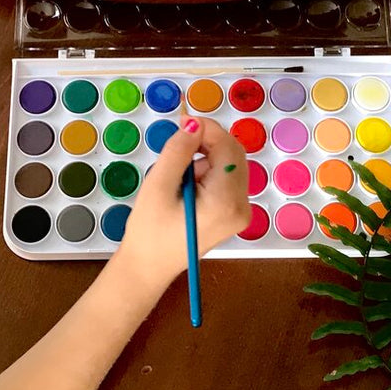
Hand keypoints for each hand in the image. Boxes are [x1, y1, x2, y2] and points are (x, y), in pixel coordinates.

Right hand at [113, 116, 250, 291]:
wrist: (149, 268)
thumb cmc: (149, 232)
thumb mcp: (158, 187)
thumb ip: (178, 152)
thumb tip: (194, 124)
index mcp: (225, 201)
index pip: (227, 148)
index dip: (207, 129)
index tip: (182, 121)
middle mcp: (241, 206)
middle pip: (234, 155)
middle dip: (207, 143)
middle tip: (178, 144)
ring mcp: (240, 212)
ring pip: (230, 165)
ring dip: (206, 159)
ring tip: (177, 177)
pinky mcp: (233, 214)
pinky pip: (226, 180)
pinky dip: (208, 173)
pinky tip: (186, 187)